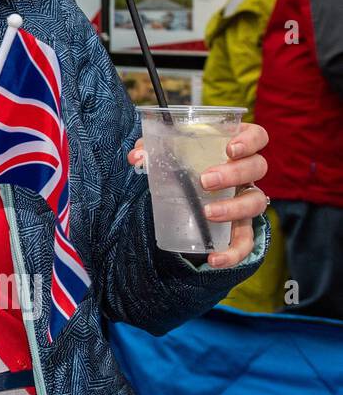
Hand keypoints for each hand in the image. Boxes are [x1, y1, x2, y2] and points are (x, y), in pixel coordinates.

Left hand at [127, 123, 269, 268]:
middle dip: (233, 174)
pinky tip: (215, 258)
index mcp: (234, 146)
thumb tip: (136, 158)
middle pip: (257, 167)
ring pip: (255, 201)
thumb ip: (150, 150)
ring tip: (208, 212)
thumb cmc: (181, 160)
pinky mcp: (239, 224)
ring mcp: (245, 197)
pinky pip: (245, 240)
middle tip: (205, 180)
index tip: (230, 149)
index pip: (257, 136)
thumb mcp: (166, 150)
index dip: (249, 141)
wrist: (183, 188)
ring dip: (234, 208)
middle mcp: (246, 171)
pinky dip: (234, 252)